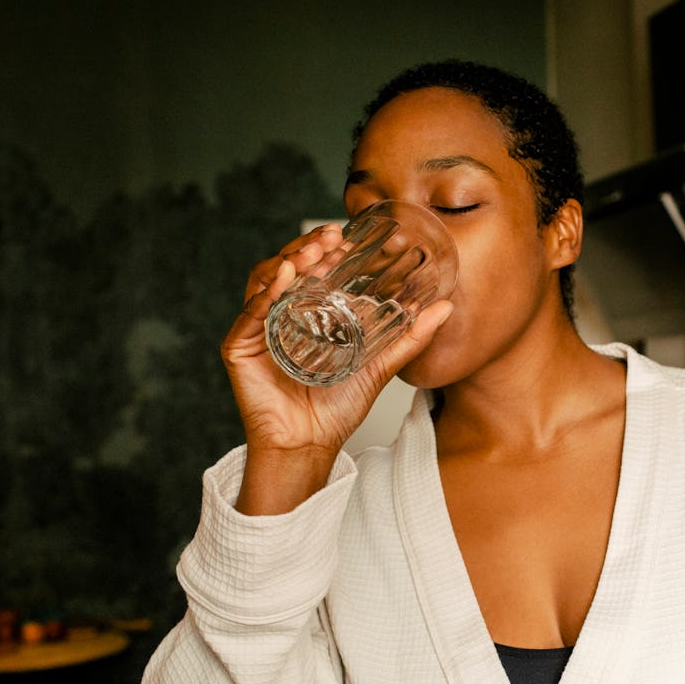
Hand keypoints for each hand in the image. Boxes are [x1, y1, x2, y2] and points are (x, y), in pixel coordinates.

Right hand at [224, 225, 452, 513]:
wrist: (311, 445)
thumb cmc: (336, 409)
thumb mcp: (379, 366)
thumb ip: (409, 337)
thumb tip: (445, 308)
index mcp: (306, 312)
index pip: (311, 269)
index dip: (325, 249)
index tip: (345, 237)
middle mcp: (278, 314)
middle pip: (286, 267)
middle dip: (306, 247)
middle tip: (330, 237)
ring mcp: (257, 328)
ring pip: (264, 281)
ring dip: (287, 261)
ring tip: (311, 253)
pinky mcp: (240, 348)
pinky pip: (249, 314)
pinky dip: (264, 293)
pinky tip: (282, 280)